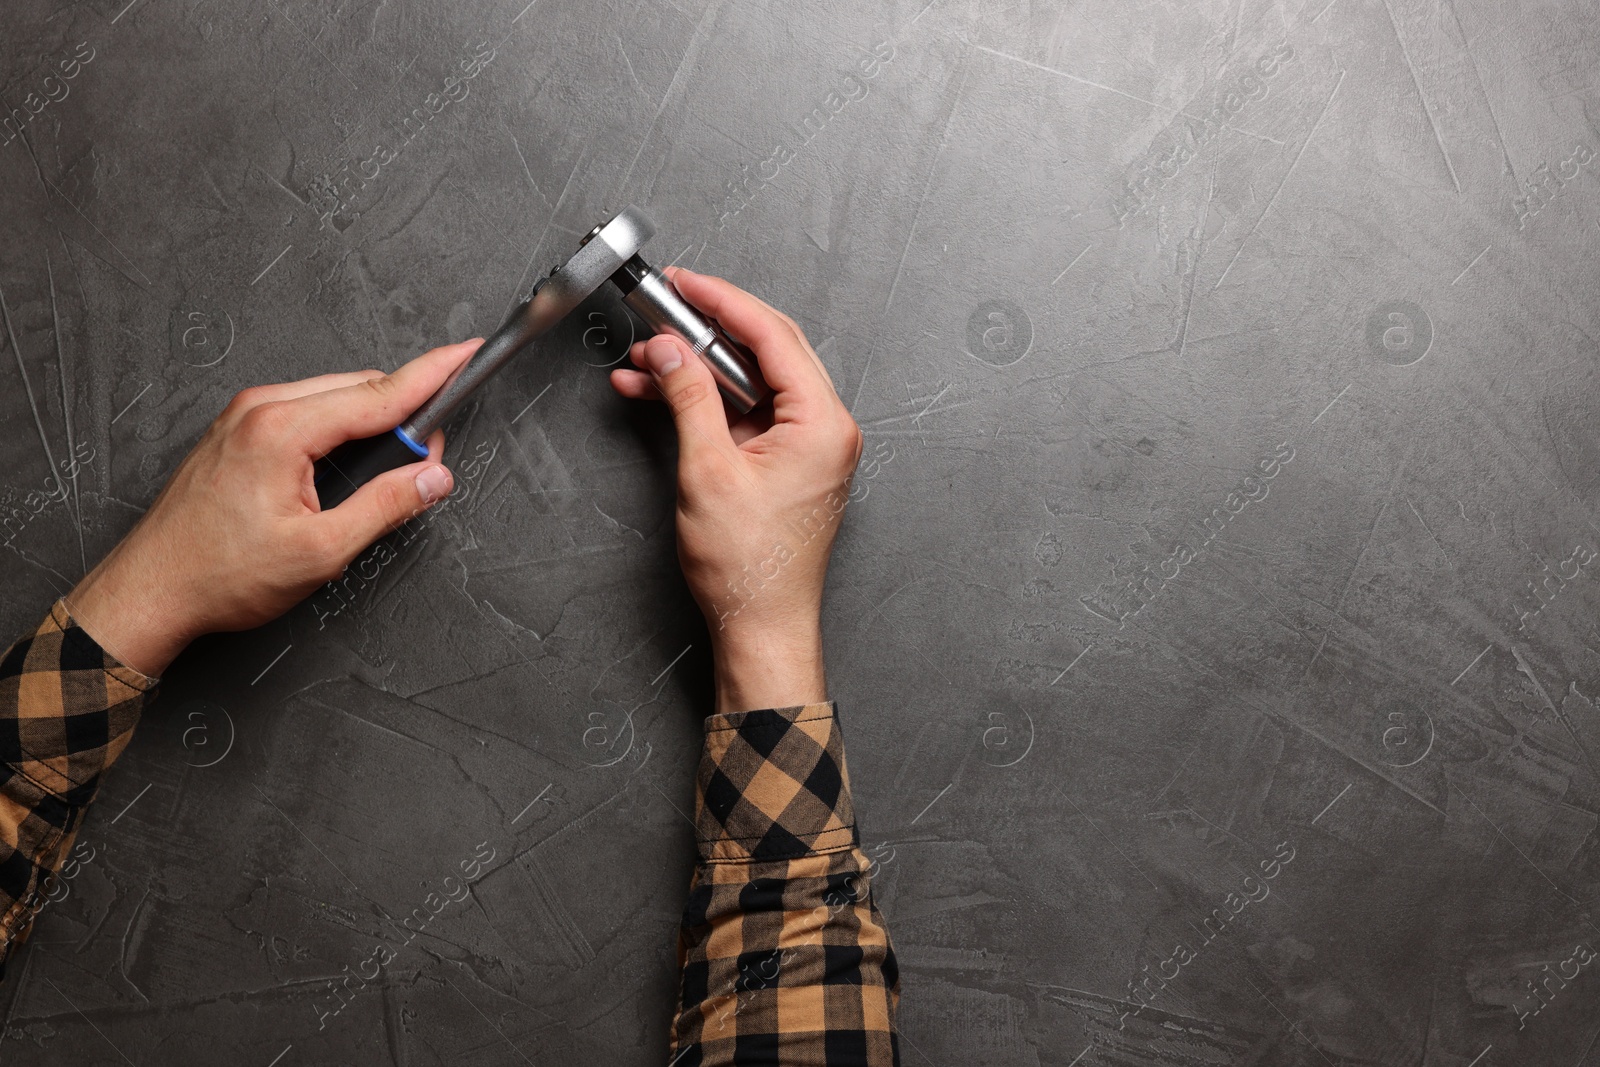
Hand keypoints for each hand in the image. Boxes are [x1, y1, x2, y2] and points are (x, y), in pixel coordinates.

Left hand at [65, 340, 480, 676]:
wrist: (150, 592)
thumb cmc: (217, 575)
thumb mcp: (321, 551)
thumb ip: (386, 507)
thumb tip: (430, 479)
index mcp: (281, 430)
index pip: (379, 393)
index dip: (433, 374)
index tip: (465, 354)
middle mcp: (258, 410)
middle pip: (358, 389)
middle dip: (404, 412)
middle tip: (429, 460)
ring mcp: (242, 417)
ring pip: (331, 398)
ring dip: (368, 422)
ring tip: (387, 469)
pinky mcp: (236, 432)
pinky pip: (303, 411)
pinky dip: (336, 429)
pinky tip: (344, 464)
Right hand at [611, 269, 862, 714]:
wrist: (761, 627)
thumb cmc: (750, 569)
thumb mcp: (707, 471)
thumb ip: (688, 398)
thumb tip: (668, 350)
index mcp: (823, 423)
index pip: (773, 335)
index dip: (722, 301)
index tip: (683, 283)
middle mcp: (826, 429)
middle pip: (767, 349)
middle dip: (707, 328)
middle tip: (663, 308)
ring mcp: (809, 446)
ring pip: (750, 381)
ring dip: (697, 368)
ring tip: (643, 361)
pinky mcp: (787, 463)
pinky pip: (746, 413)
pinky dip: (705, 402)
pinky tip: (659, 394)